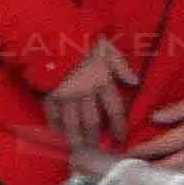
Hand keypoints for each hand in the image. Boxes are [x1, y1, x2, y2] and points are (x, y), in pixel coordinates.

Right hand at [43, 34, 137, 154]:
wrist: (53, 35)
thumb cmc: (83, 40)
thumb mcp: (107, 48)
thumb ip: (121, 66)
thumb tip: (135, 82)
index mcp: (102, 81)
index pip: (114, 110)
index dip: (119, 126)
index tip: (121, 139)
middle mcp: (85, 92)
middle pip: (92, 121)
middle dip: (95, 137)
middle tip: (97, 149)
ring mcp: (65, 94)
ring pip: (72, 122)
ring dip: (75, 137)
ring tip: (78, 147)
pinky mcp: (48, 93)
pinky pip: (51, 113)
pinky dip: (55, 124)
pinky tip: (58, 131)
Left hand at [134, 93, 183, 183]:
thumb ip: (176, 109)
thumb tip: (154, 117)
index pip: (165, 144)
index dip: (145, 150)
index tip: (130, 152)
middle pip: (170, 165)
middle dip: (150, 168)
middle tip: (133, 169)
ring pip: (181, 176)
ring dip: (161, 179)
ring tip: (145, 178)